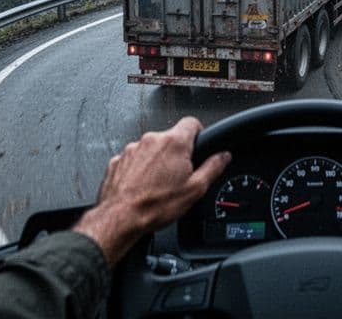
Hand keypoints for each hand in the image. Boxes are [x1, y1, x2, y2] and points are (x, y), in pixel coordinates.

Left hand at [73, 116, 230, 264]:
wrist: (121, 218)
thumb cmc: (155, 205)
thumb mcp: (194, 190)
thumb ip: (212, 168)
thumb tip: (223, 157)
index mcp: (174, 143)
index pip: (192, 122)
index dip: (198, 134)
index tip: (198, 146)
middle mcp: (151, 140)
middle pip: (171, 138)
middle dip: (177, 154)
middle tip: (178, 176)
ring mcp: (132, 149)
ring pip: (152, 149)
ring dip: (157, 162)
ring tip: (157, 186)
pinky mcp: (118, 160)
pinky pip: (134, 159)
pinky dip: (139, 170)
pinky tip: (142, 187)